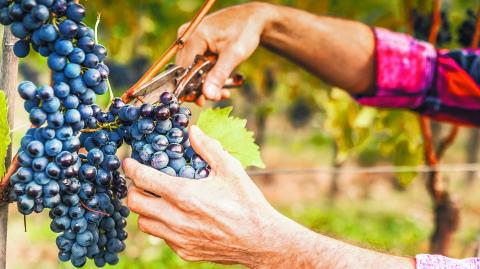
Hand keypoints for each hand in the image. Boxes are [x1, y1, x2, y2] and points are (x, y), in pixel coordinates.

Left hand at [124, 126, 308, 266]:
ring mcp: (178, 238)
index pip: (144, 179)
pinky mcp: (184, 251)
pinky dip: (162, 224)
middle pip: (135, 203)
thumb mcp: (231, 169)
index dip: (131, 168)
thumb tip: (192, 131)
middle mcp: (176, 219)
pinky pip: (162, 237)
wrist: (260, 240)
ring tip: (158, 199)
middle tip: (142, 181)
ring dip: (146, 209)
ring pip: (144, 223)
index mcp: (185, 195)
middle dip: (133, 189)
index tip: (128, 162)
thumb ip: (208, 148)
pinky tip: (177, 216)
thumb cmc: (247, 203)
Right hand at [176, 2, 272, 105]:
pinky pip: (197, 66)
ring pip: (191, 70)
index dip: (190, 87)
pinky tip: (221, 84)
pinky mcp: (196, 45)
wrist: (252, 19)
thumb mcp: (234, 55)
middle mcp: (186, 37)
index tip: (202, 101)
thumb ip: (219, 76)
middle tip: (218, 97)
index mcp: (193, 36)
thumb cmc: (244, 31)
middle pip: (186, 71)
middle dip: (201, 87)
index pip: (183, 69)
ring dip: (206, 84)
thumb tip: (207, 96)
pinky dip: (208, 76)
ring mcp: (190, 40)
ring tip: (223, 92)